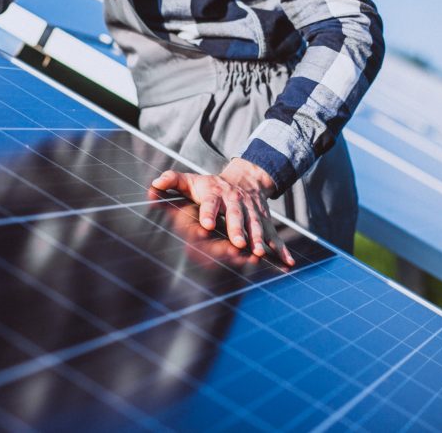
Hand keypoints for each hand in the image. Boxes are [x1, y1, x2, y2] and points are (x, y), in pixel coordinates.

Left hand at [151, 159, 294, 265]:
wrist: (246, 178)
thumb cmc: (211, 185)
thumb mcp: (191, 180)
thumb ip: (172, 180)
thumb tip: (154, 184)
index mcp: (216, 194)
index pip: (211, 203)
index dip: (209, 213)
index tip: (207, 224)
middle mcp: (236, 203)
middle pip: (237, 216)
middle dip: (238, 229)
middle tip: (238, 242)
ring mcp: (252, 212)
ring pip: (256, 226)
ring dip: (259, 240)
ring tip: (259, 253)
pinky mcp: (264, 221)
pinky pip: (274, 236)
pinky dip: (282, 249)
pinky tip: (287, 262)